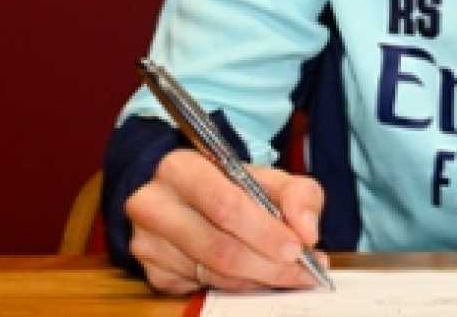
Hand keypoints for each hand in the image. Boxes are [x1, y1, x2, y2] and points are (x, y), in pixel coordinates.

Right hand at [124, 148, 327, 294]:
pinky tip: (255, 276)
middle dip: (269, 265)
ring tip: (288, 273)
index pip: (224, 205)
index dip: (264, 231)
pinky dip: (238, 287)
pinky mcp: (153, 272)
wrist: (188, 197)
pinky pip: (203, 288)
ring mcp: (148, 242)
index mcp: (180, 168)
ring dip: (258, 279)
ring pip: (214, 274)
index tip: (298, 247)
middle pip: (218, 248)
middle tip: (302, 271)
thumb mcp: (268, 177)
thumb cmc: (231, 186)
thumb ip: (298, 195)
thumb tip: (307, 232)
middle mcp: (154, 204)